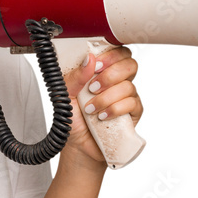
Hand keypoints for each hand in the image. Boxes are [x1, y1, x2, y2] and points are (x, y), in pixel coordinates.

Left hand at [61, 46, 142, 164]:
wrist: (78, 144)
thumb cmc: (73, 118)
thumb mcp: (65, 95)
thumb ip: (74, 77)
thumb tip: (88, 59)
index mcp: (102, 72)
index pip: (117, 52)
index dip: (111, 55)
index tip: (96, 65)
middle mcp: (116, 81)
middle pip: (129, 64)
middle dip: (110, 75)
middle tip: (92, 87)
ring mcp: (126, 97)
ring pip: (128, 86)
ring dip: (106, 97)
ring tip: (91, 109)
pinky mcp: (133, 113)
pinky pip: (132, 104)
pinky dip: (115, 109)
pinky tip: (102, 116)